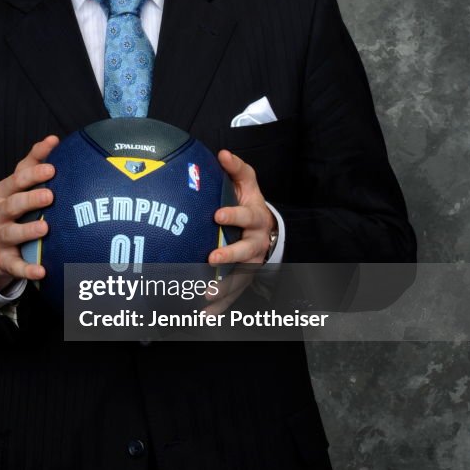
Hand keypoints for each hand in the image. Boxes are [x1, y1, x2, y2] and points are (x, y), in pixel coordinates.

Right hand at [0, 135, 58, 292]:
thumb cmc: (16, 208)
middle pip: (12, 204)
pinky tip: (42, 271)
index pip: (16, 179)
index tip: (52, 168)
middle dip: (30, 199)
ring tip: (45, 227)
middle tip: (51, 195)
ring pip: (11, 233)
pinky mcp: (4, 260)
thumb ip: (35, 162)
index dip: (33, 173)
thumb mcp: (20, 185)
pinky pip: (15, 265)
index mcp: (4, 192)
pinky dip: (27, 269)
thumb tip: (54, 139)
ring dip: (27, 230)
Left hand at [204, 150, 276, 313]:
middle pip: (245, 251)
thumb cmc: (248, 202)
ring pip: (240, 278)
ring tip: (205, 294)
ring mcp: (251, 264)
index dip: (233, 215)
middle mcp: (255, 243)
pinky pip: (233, 294)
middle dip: (229, 255)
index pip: (245, 216)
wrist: (266, 228)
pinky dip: (220, 306)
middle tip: (212, 258)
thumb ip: (236, 169)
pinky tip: (203, 315)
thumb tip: (222, 153)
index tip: (217, 215)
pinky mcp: (244, 279)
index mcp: (254, 217)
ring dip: (223, 287)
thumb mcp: (247, 183)